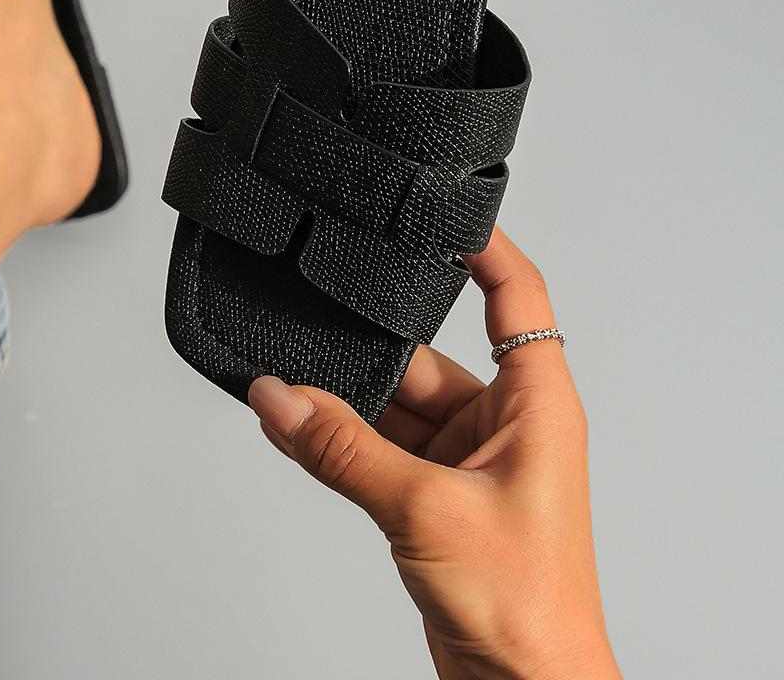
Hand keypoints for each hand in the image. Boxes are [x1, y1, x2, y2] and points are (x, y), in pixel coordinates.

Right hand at [248, 227, 620, 679]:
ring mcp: (466, 461)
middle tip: (318, 324)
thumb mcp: (426, 509)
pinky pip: (378, 447)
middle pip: (429, 354)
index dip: (484, 246)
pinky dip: (339, 441)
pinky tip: (296, 426)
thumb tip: (281, 400)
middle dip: (373, 349)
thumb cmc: (528, 608)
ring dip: (345, 404)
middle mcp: (504, 424)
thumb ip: (343, 450)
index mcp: (536, 404)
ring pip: (394, 405)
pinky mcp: (434, 496)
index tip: (442, 209)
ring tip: (290, 386)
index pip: (517, 295)